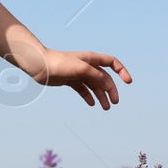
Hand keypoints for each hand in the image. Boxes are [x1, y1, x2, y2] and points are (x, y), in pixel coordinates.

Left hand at [9, 41, 131, 109]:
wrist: (40, 65)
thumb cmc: (60, 63)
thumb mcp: (81, 69)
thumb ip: (96, 76)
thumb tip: (108, 86)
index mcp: (91, 59)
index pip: (112, 62)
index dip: (122, 71)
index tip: (128, 82)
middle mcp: (87, 66)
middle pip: (104, 78)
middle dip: (111, 90)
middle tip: (114, 103)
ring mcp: (79, 73)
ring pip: (94, 85)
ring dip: (101, 96)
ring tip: (105, 108)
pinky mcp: (70, 80)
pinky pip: (83, 89)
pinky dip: (89, 96)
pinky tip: (92, 104)